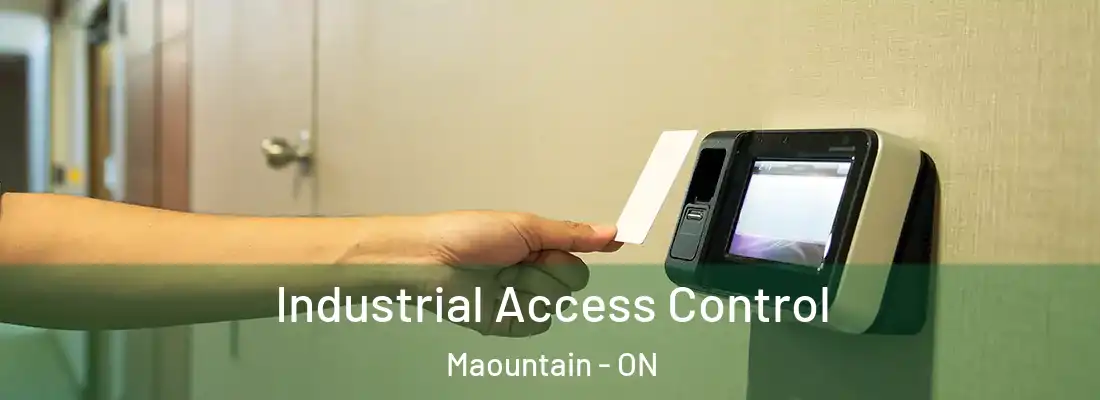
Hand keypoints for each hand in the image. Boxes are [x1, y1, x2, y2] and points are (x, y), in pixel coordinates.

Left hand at [343, 211, 621, 336]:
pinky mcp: (507, 323)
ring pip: (556, 303)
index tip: (618, 244)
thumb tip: (609, 232)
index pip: (578, 252)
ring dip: (531, 288)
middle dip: (552, 270)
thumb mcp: (525, 226)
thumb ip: (570, 235)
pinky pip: (536, 323)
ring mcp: (520, 299)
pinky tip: (498, 297)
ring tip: (501, 277)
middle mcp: (531, 272)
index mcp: (536, 245)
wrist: (431, 260)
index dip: (592, 248)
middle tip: (524, 259)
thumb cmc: (469, 233)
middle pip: (574, 280)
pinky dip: (520, 310)